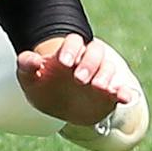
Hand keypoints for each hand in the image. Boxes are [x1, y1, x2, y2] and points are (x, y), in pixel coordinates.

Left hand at [17, 34, 139, 126]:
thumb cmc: (43, 88)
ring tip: (98, 87)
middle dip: (89, 63)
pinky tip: (125, 98)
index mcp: (68, 52)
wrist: (58, 108)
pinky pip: (122, 89)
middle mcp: (87, 61)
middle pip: (95, 51)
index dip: (70, 49)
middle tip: (79, 79)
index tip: (63, 63)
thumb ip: (26, 65)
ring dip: (105, 76)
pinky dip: (125, 92)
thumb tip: (33, 59)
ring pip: (108, 68)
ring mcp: (100, 76)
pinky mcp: (111, 94)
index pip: (74, 41)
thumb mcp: (29, 79)